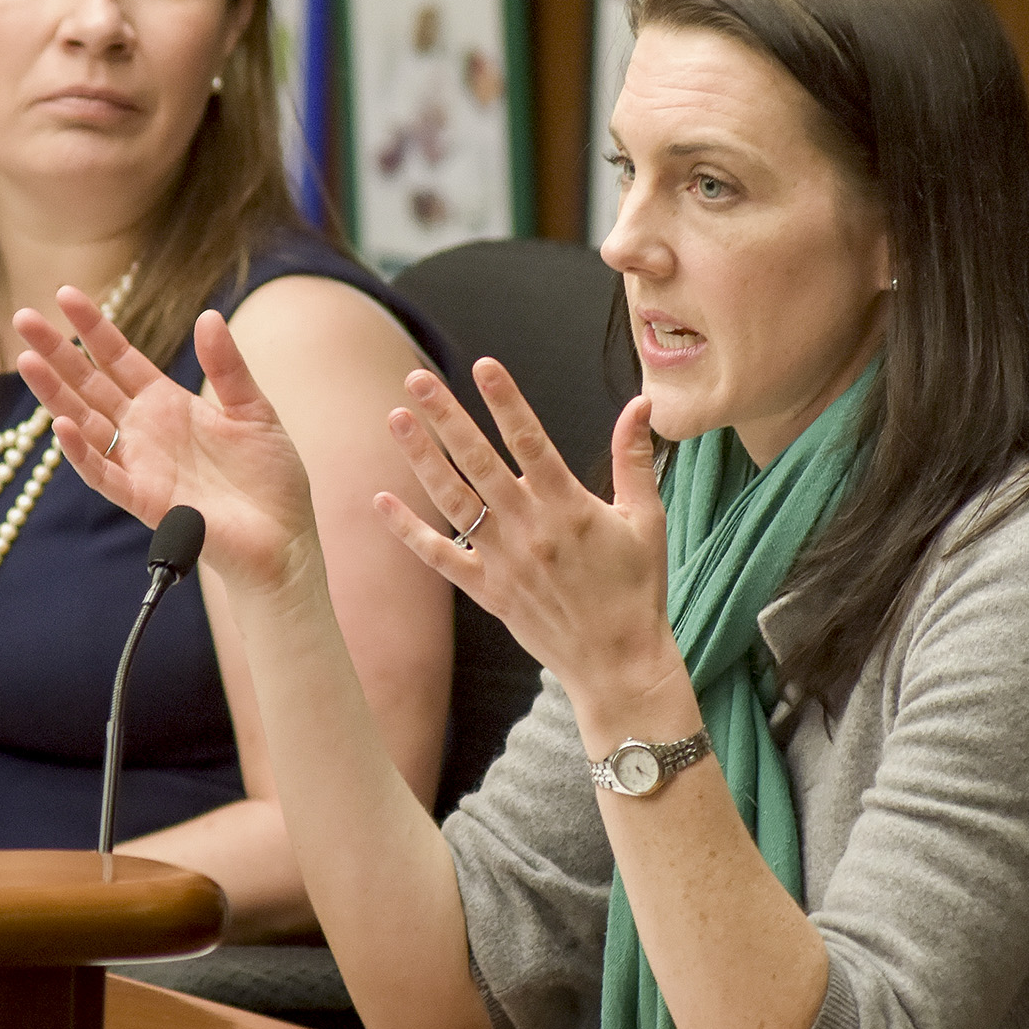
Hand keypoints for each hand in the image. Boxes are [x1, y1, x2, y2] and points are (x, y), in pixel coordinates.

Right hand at [13, 292, 320, 596]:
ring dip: (55, 396)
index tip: (66, 294)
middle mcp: (144, 431)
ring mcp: (140, 465)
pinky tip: (62, 425)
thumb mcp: (253, 410)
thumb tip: (208, 316)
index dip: (93, 328)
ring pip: (84, 424)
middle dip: (56, 353)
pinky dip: (82, 452)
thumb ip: (227, 367)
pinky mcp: (145, 501)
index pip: (119, 358)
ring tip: (28, 361)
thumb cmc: (270, 478)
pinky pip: (104, 474)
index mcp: (167, 404)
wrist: (284, 538)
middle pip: (89, 384)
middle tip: (24, 317)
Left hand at [373, 359, 687, 726]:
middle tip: (417, 379)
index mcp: (570, 507)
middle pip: (479, 463)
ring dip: (422, 459)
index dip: (506, 402)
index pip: (531, 442)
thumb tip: (640, 404)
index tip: (483, 365)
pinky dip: (408, 530)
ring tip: (397, 420)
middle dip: (447, 417)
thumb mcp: (646, 520)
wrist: (618, 663)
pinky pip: (440, 556)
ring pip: (453, 501)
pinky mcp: (487, 591)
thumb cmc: (637, 589)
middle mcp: (530, 530)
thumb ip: (633, 459)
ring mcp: (503, 561)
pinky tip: (381, 499)